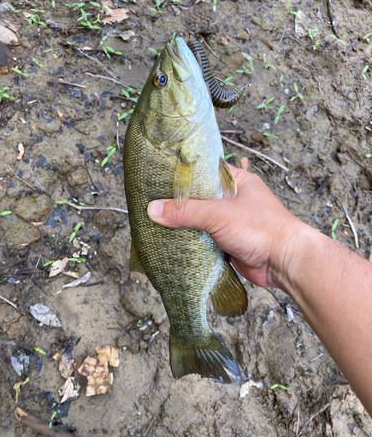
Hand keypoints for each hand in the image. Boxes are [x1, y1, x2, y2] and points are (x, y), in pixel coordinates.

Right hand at [147, 166, 304, 288]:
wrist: (284, 262)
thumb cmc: (261, 229)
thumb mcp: (218, 214)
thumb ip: (185, 211)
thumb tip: (153, 209)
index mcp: (237, 183)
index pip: (205, 174)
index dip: (184, 177)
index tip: (160, 180)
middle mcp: (235, 201)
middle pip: (201, 200)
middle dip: (181, 205)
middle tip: (154, 204)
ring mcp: (233, 223)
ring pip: (202, 222)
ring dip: (187, 226)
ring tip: (158, 223)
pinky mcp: (230, 244)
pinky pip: (206, 241)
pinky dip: (194, 243)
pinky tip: (175, 242)